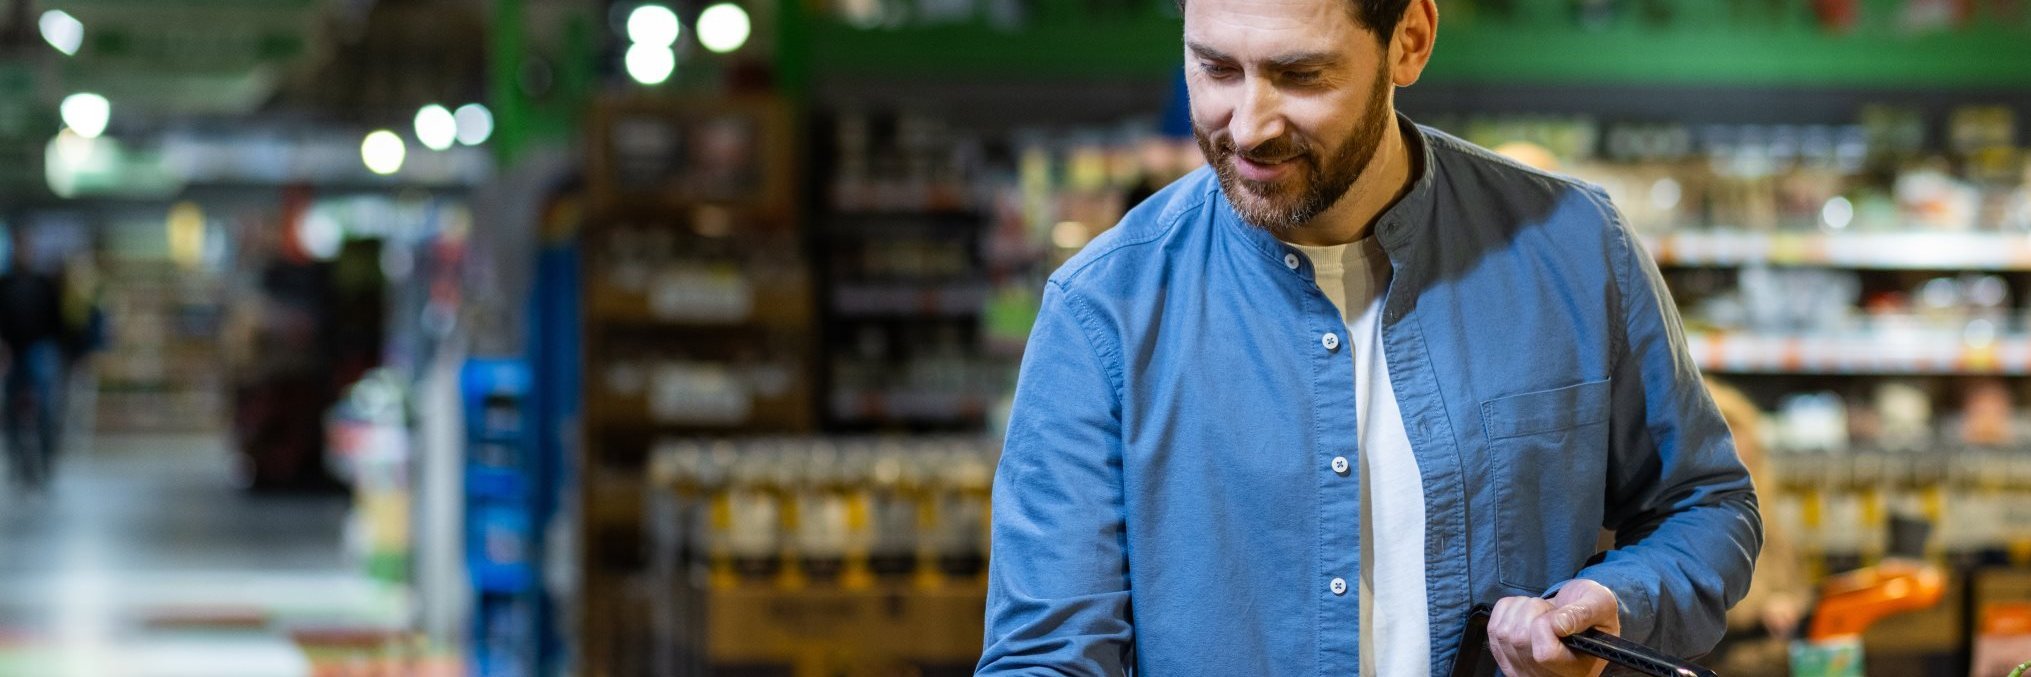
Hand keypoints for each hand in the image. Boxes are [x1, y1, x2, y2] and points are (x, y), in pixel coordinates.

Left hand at [1488, 579, 1621, 676]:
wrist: (1575, 616)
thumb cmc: (1591, 613)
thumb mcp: (1601, 605)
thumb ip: (1585, 612)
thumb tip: (1558, 624)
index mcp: (1572, 669)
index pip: (1544, 653)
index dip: (1546, 625)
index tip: (1558, 615)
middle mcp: (1543, 675)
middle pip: (1519, 638)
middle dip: (1535, 609)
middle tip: (1553, 612)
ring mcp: (1519, 668)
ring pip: (1504, 631)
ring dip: (1522, 609)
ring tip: (1542, 614)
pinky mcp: (1503, 654)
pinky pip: (1493, 625)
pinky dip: (1508, 609)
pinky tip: (1527, 614)